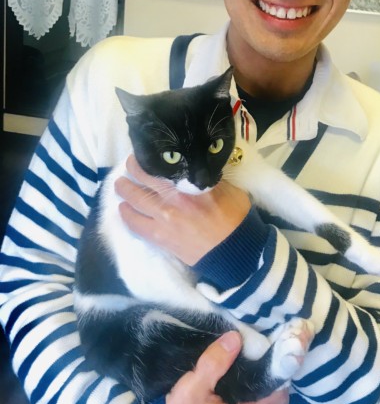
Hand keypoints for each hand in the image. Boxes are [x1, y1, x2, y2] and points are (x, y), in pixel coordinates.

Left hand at [115, 155, 250, 264]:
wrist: (234, 250)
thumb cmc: (235, 217)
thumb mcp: (225, 187)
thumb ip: (206, 177)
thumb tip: (195, 168)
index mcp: (189, 183)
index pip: (162, 165)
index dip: (148, 157)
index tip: (145, 152)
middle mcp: (172, 199)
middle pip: (143, 179)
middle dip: (132, 169)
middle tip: (129, 164)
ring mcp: (163, 219)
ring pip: (134, 201)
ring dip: (124, 190)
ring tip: (120, 185)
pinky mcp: (160, 237)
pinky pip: (135, 225)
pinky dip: (126, 215)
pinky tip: (123, 209)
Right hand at [166, 331, 288, 403]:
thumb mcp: (193, 386)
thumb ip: (215, 362)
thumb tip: (235, 338)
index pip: (278, 397)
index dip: (278, 377)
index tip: (271, 356)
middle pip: (270, 402)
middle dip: (264, 381)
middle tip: (256, 357)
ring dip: (254, 391)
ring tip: (245, 367)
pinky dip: (245, 400)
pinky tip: (234, 385)